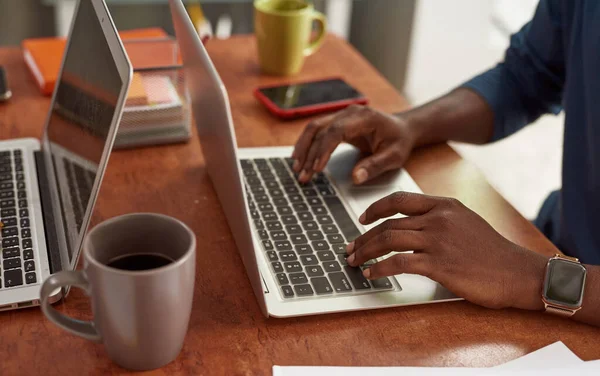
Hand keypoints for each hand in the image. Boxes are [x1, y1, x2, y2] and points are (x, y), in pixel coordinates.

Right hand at [291, 105, 416, 183]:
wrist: (402, 128)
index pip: (336, 131)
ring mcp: (341, 115)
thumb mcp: (394, 157)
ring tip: (297, 169)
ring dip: (303, 148)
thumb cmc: (399, 141)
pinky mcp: (337, 122)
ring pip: (313, 128)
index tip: (317, 169)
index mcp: (364, 118)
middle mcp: (349, 113)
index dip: (323, 150)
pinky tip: (300, 158)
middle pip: (319, 128)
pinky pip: (317, 131)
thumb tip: (356, 177)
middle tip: (302, 175)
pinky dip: (307, 145)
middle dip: (308, 153)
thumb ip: (375, 166)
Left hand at [346, 191, 547, 309]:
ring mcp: (437, 240)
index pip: (399, 200)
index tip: (362, 219)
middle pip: (388, 223)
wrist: (518, 272)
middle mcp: (438, 218)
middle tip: (350, 248)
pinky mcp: (438, 264)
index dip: (376, 208)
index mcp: (444, 205)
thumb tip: (410, 227)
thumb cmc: (492, 252)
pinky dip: (379, 268)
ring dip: (366, 251)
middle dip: (363, 237)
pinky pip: (398, 263)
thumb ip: (439, 219)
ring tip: (354, 261)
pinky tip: (371, 274)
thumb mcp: (466, 222)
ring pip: (388, 240)